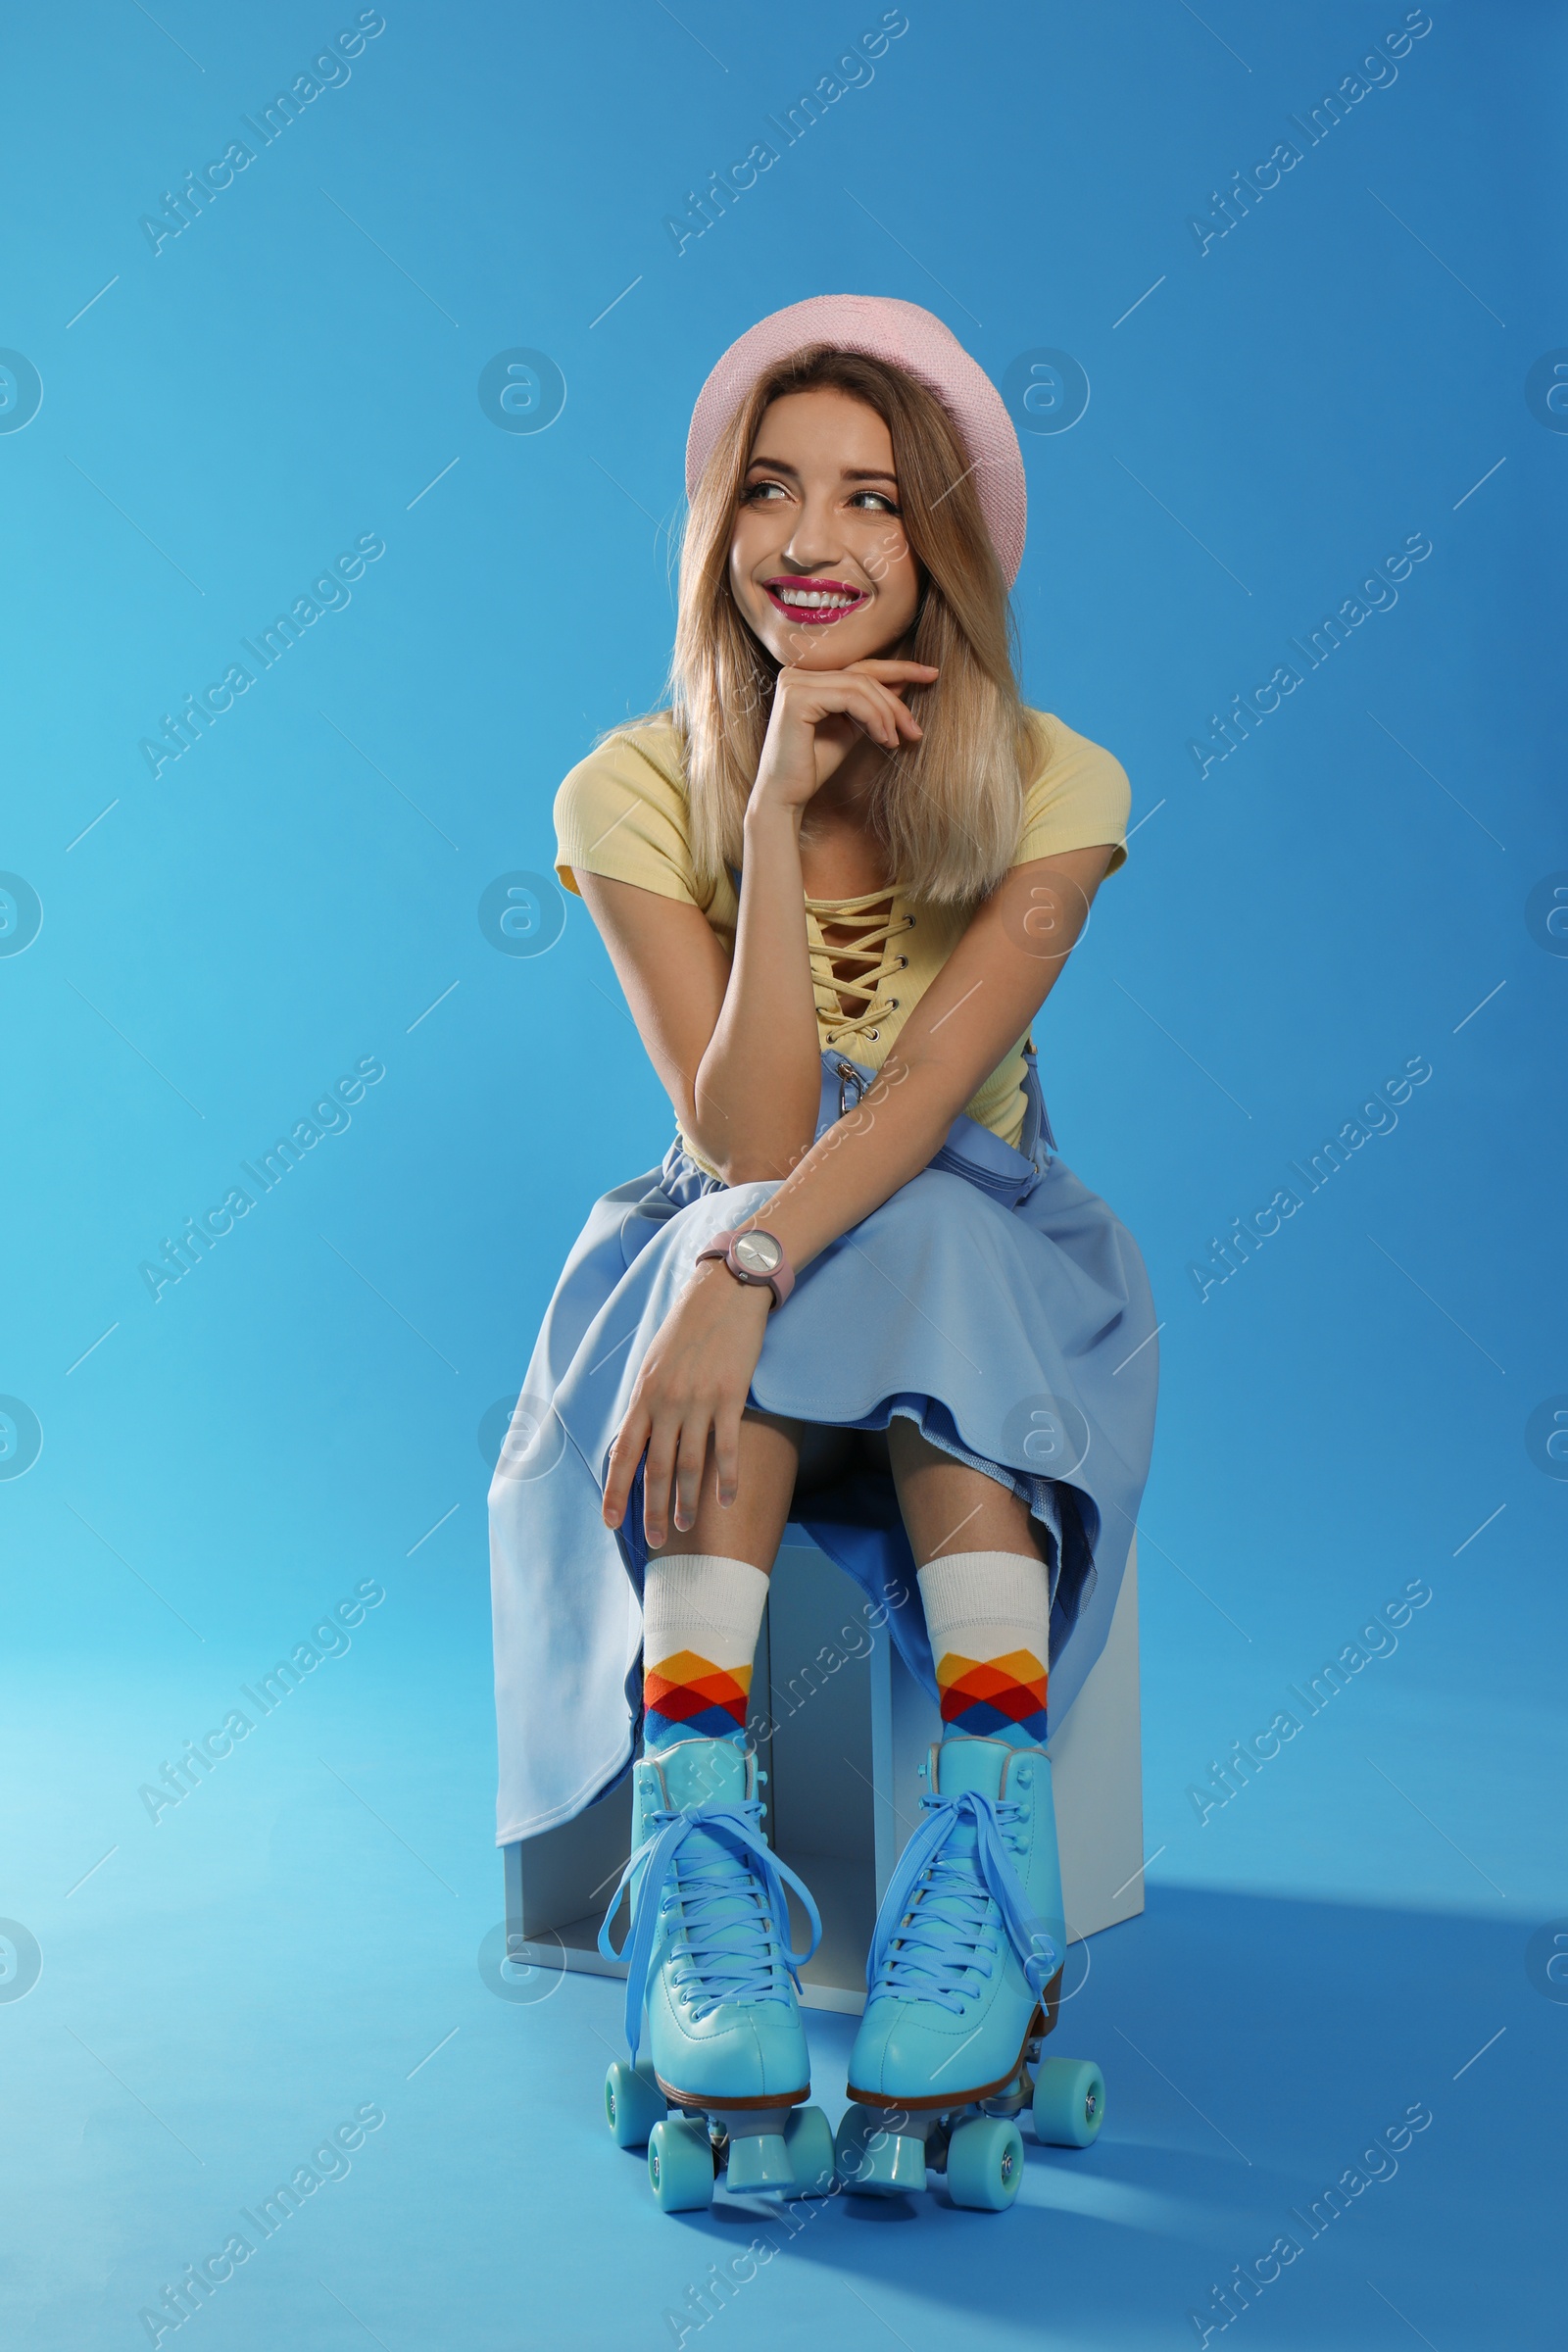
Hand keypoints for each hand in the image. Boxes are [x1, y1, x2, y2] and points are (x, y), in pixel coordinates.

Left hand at [602, 1262, 772, 1548]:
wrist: (725, 1292)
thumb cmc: (688, 1327)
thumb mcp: (654, 1362)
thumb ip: (646, 1401)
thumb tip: (634, 1438)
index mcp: (643, 1394)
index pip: (623, 1453)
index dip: (616, 1491)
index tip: (611, 1523)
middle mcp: (666, 1402)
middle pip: (655, 1468)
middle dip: (651, 1508)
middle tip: (653, 1539)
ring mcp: (699, 1401)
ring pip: (689, 1465)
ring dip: (685, 1502)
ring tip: (683, 1527)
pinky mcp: (731, 1397)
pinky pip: (726, 1448)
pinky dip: (726, 1478)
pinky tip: (725, 1500)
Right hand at [751, 658, 937, 816]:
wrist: (785, 796)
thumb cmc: (814, 765)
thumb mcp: (851, 727)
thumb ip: (870, 704)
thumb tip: (902, 682)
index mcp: (808, 676)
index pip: (860, 666)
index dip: (899, 669)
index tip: (931, 674)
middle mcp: (797, 672)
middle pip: (863, 675)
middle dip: (896, 702)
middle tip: (916, 730)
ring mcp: (794, 682)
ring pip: (860, 685)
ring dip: (887, 713)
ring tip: (897, 741)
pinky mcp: (796, 697)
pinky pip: (850, 698)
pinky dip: (873, 717)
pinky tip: (884, 740)